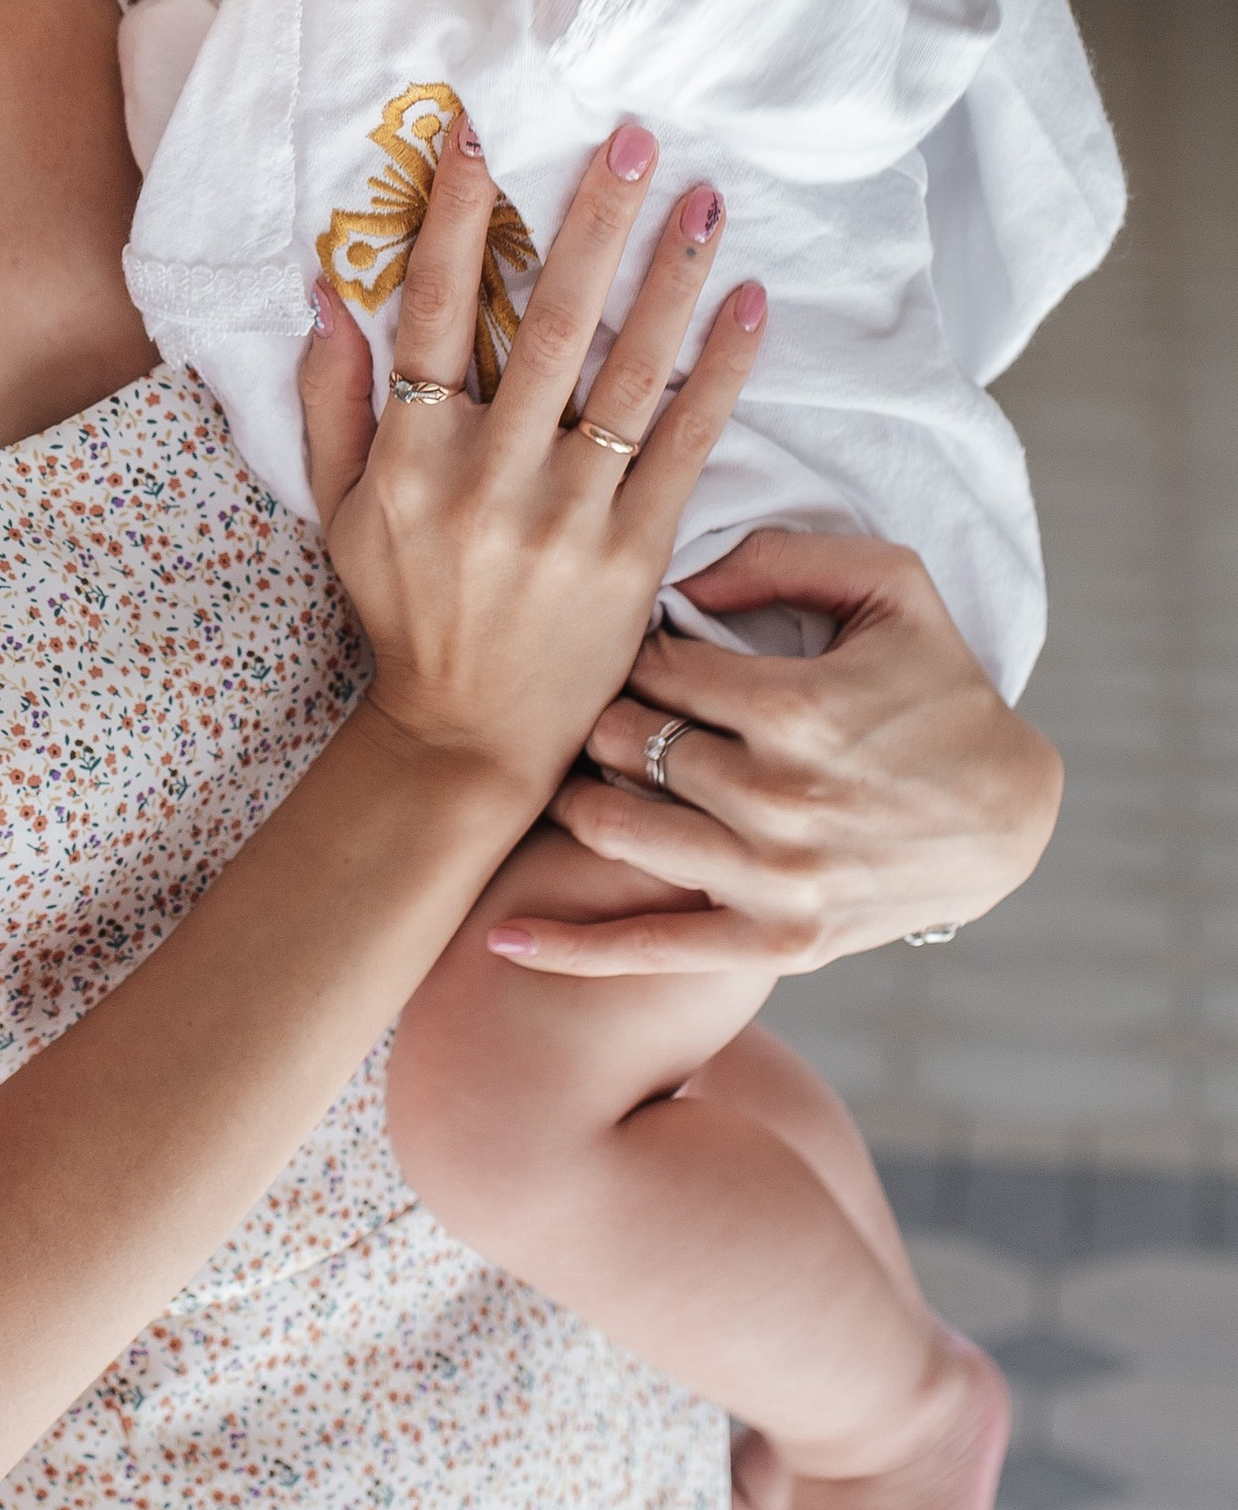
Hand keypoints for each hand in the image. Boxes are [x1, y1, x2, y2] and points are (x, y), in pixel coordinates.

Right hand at [300, 116, 764, 812]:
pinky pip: (687, 446)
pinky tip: (751, 303)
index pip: (435, 313)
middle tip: (631, 138)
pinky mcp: (636, 556)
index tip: (477, 135)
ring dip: (672, 277)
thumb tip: (322, 294)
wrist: (468, 742)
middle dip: (591, 222)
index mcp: (412, 459)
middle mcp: (490, 479)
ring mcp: (569, 518)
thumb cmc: (404, 613)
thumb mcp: (336, 511)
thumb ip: (329, 403)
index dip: (453, 220)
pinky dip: (722, 373)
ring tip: (706, 198)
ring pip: (629, 373)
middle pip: (549, 324)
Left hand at [495, 532, 1063, 976]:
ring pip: (614, 828)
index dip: (631, 645)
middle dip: (599, 715)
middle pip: (622, 743)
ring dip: (583, 795)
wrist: (1010, 816)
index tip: (634, 643)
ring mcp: (774, 881)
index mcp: (795, 707)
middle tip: (599, 705)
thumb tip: (680, 578)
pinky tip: (499, 940)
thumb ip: (782, 556)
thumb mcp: (891, 586)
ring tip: (585, 773)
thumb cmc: (941, 687)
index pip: (652, 665)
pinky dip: (570, 949)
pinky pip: (650, 952)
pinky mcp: (779, 943)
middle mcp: (777, 799)